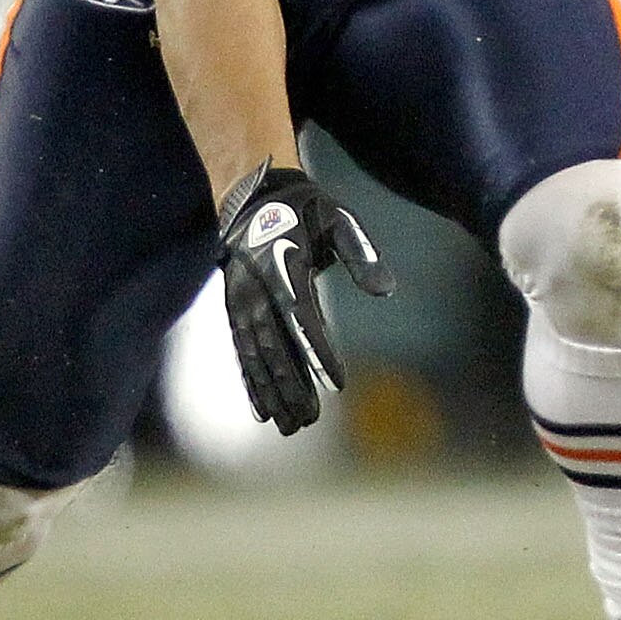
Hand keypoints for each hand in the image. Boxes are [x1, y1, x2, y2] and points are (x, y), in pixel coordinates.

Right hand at [216, 163, 392, 434]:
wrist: (250, 194)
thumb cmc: (304, 208)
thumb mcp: (338, 218)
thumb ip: (361, 253)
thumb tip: (386, 290)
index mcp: (282, 266)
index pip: (302, 317)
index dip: (318, 351)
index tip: (337, 383)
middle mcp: (254, 289)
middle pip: (274, 346)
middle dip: (292, 385)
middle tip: (310, 420)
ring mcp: (239, 302)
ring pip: (255, 356)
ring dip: (271, 392)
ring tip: (289, 425)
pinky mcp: (233, 310)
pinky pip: (241, 352)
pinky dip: (251, 382)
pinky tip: (262, 411)